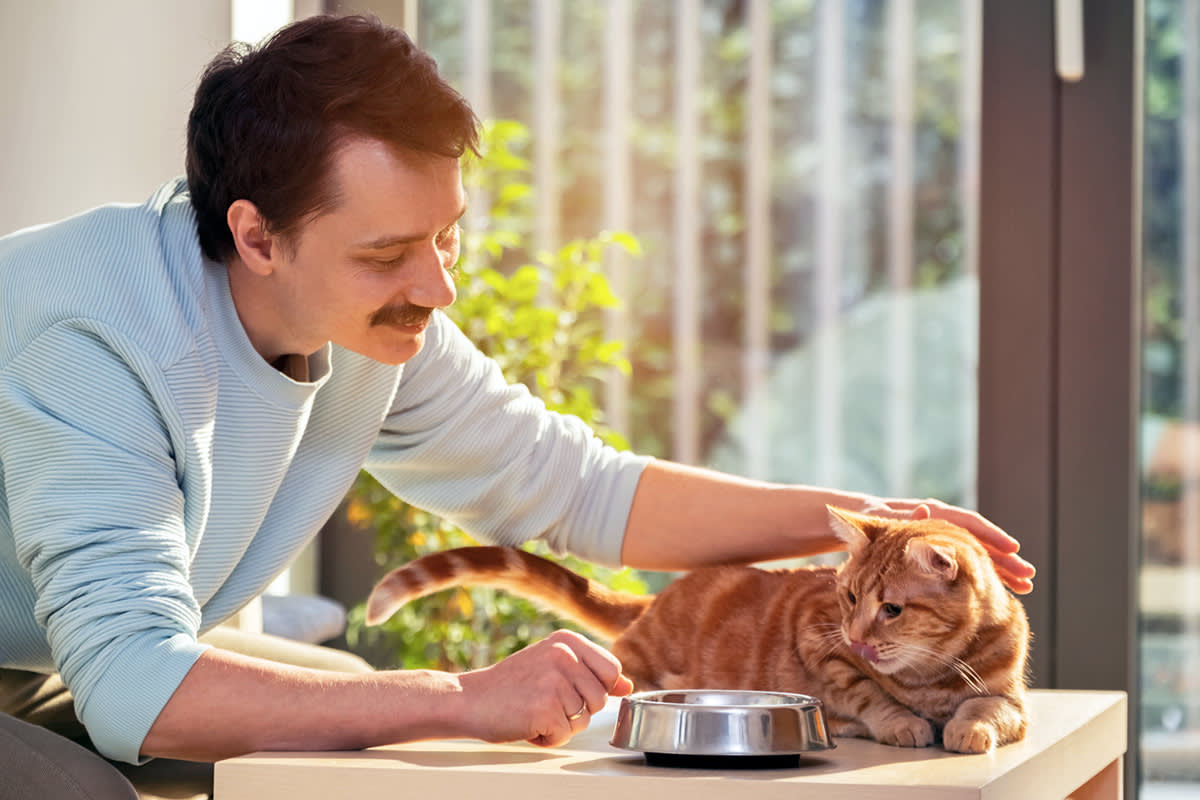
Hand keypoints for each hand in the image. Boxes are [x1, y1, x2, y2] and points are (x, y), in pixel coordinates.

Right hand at [454, 630, 633, 746]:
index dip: (596, 688)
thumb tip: (627, 686)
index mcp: (567, 640)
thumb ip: (591, 674)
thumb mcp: (552, 667)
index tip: (569, 690)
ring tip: (534, 711)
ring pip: (583, 720)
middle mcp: (564, 655)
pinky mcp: (545, 707)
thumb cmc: (510, 685)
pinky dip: (546, 738)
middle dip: (577, 710)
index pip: (612, 670)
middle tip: (545, 702)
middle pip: (600, 699)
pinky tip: (527, 723)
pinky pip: (564, 736)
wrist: (468, 699)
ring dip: (560, 725)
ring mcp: (555, 681)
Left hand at [867, 498, 1035, 593]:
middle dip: (1005, 558)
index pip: (967, 522)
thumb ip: (903, 519)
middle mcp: (942, 526)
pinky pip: (968, 566)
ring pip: (979, 554)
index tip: (1012, 548)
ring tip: (1025, 587)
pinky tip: (1001, 590)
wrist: (860, 529)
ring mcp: (944, 541)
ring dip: (1001, 569)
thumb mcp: (881, 522)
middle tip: (1028, 576)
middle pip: (980, 540)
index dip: (990, 535)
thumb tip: (925, 511)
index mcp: (931, 515)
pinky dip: (984, 576)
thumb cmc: (869, 525)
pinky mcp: (941, 556)